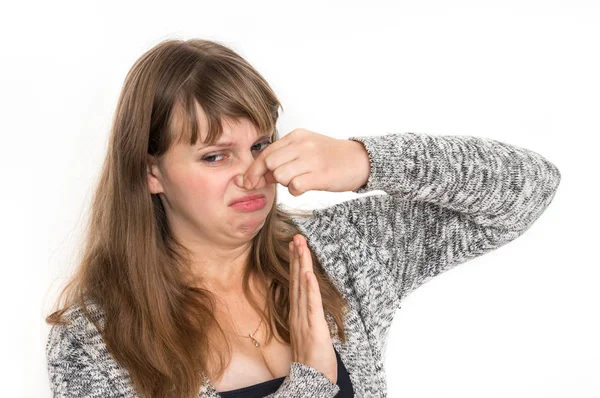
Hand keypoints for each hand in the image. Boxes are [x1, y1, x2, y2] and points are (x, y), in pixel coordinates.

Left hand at [242, 129, 369, 195]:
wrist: (360, 160)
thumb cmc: (331, 157)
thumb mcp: (306, 150)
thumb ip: (284, 159)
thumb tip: (258, 175)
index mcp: (297, 136)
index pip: (266, 152)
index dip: (254, 169)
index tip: (247, 182)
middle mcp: (303, 145)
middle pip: (269, 163)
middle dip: (268, 176)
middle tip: (277, 182)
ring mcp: (312, 159)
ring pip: (280, 175)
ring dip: (285, 183)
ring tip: (299, 181)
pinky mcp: (321, 175)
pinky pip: (295, 186)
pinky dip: (296, 190)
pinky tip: (306, 187)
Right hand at [288, 234, 336, 384]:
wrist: (311, 382)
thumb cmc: (312, 361)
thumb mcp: (309, 335)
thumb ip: (307, 319)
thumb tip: (308, 308)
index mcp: (298, 314)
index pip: (296, 284)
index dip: (295, 264)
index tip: (295, 247)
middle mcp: (298, 313)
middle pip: (297, 280)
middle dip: (297, 257)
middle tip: (296, 237)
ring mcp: (304, 319)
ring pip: (302, 287)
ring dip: (302, 265)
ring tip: (300, 246)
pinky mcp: (313, 327)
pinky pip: (311, 304)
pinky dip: (310, 288)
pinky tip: (308, 273)